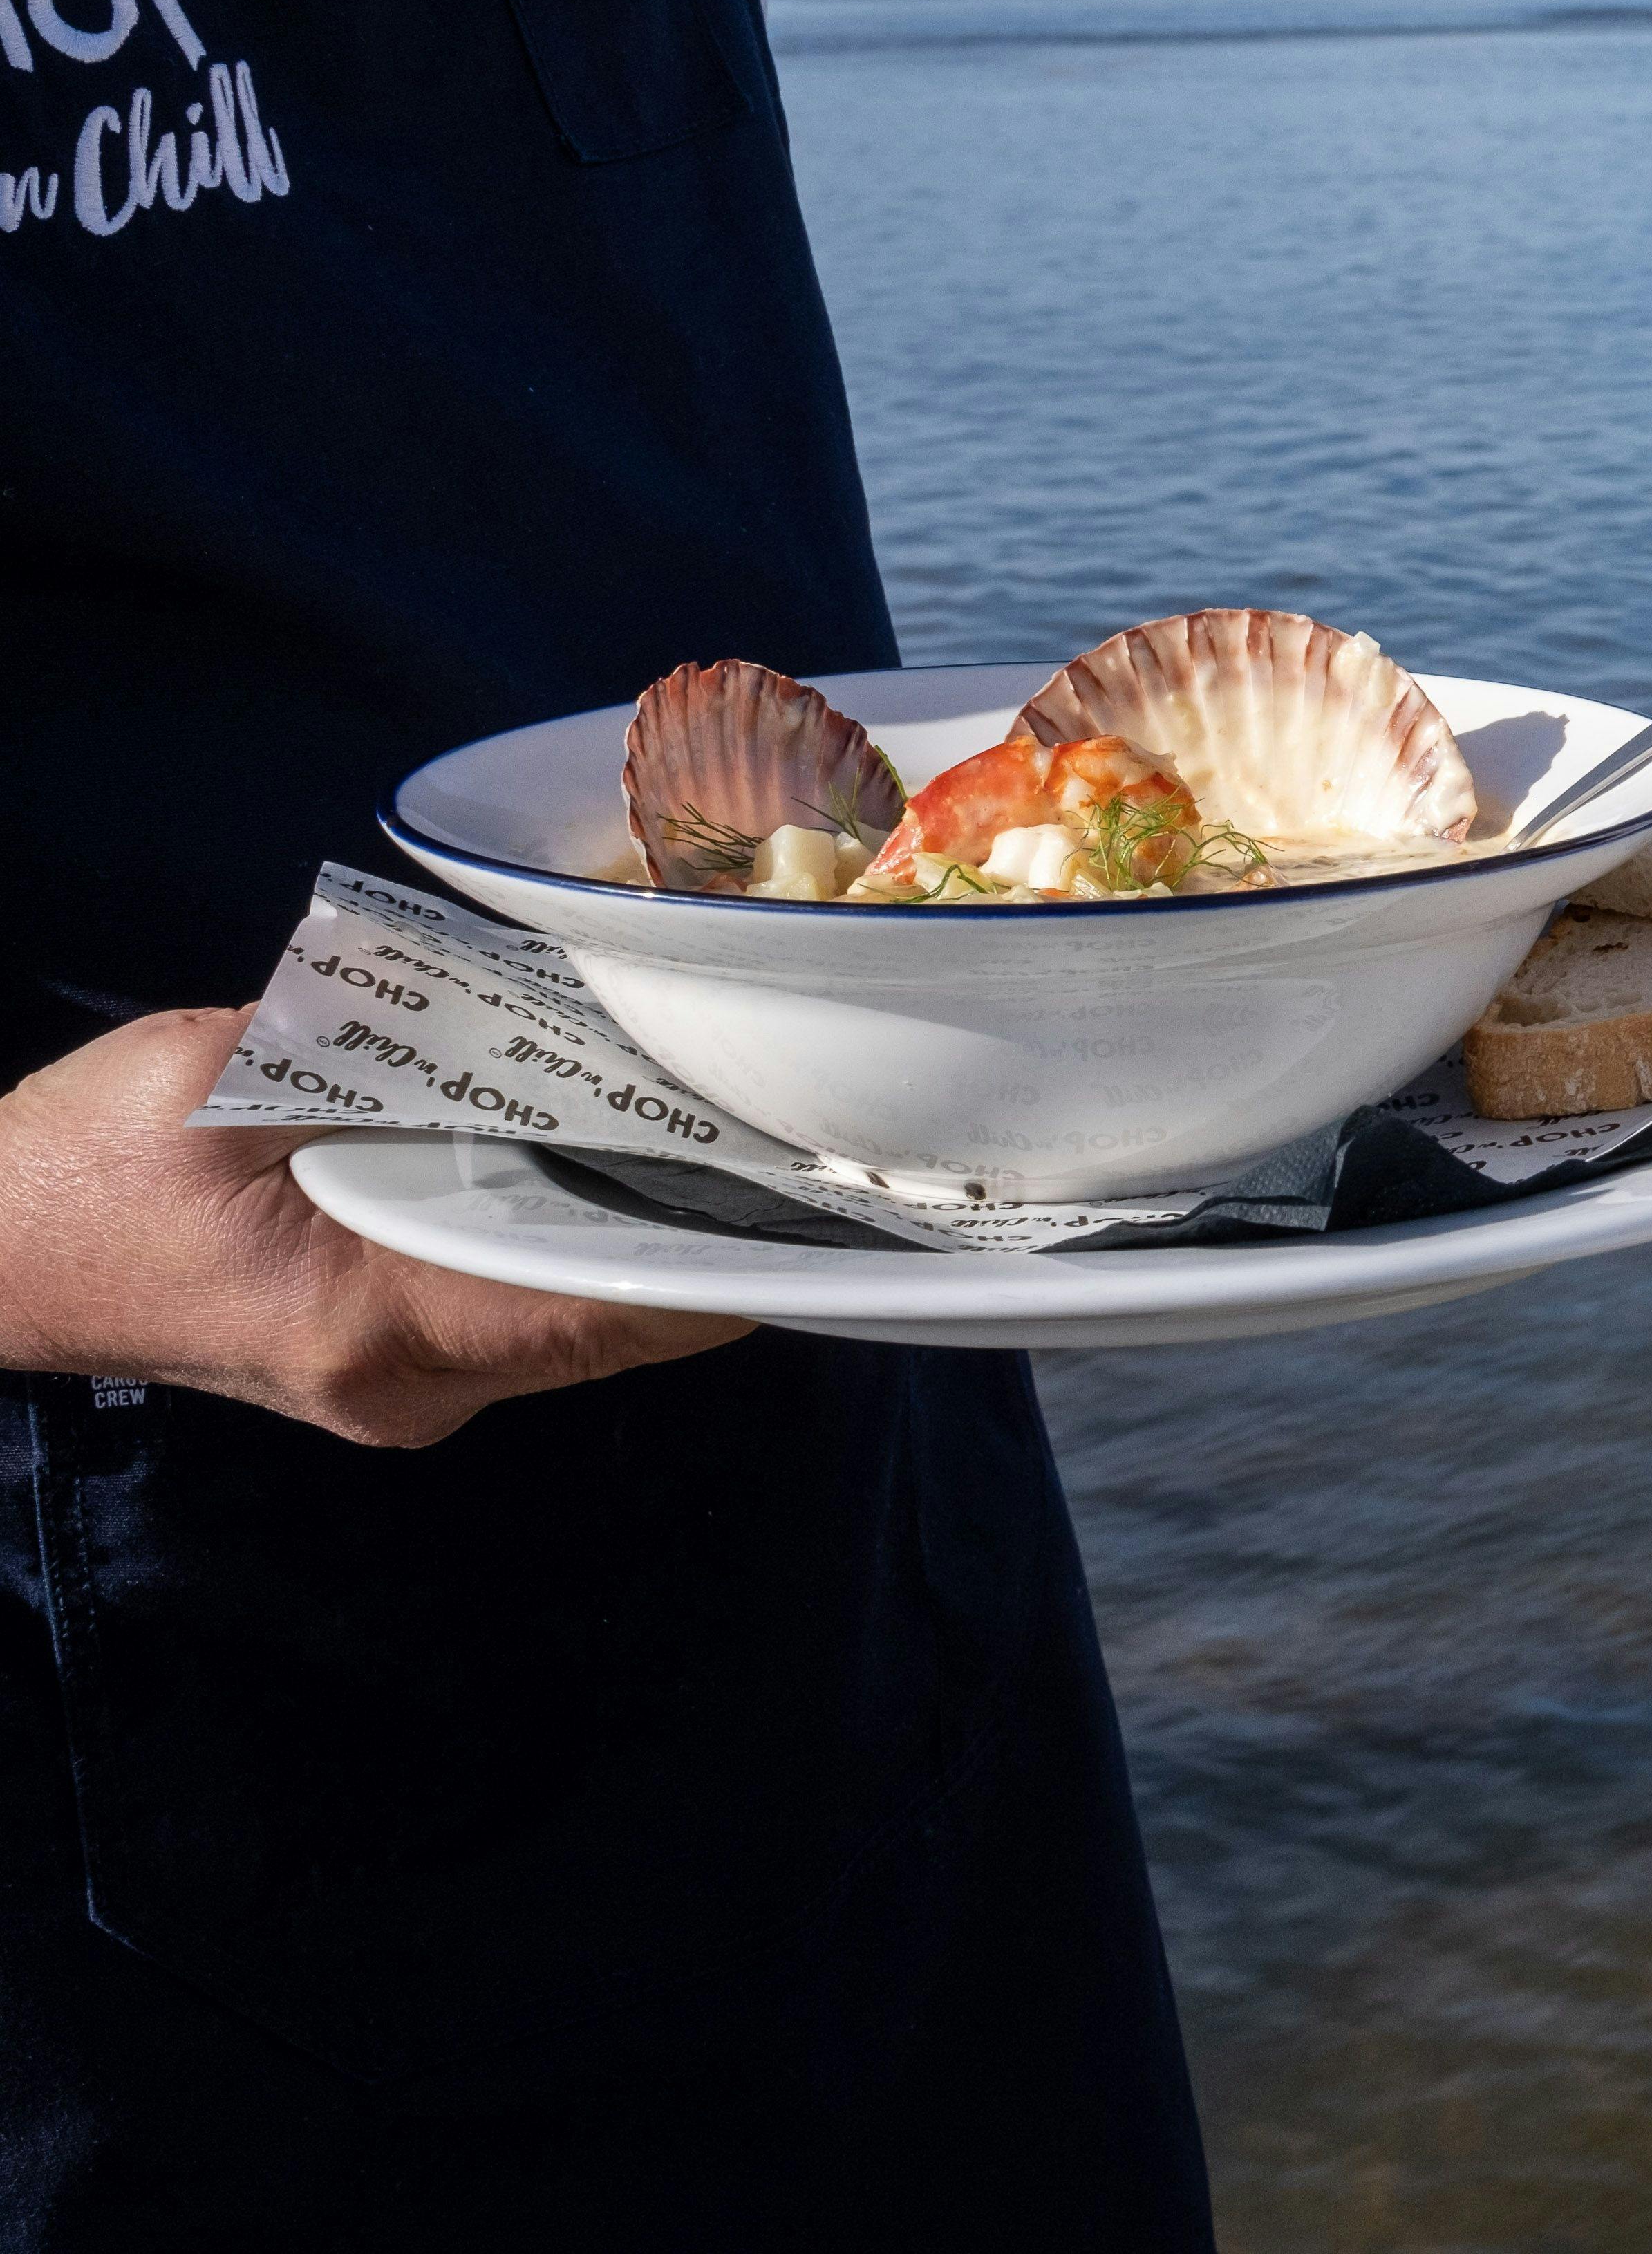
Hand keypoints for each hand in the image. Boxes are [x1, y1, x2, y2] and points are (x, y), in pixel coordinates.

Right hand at [0, 1008, 751, 1447]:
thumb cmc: (83, 1167)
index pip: (614, 1311)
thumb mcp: (226, 1075)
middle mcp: (410, 1384)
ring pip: (584, 1320)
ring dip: (648, 1237)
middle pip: (621, 1322)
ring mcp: (406, 1389)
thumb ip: (385, 1049)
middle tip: (794, 1146)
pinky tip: (618, 1166)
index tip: (816, 1200)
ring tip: (730, 1146)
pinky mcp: (394, 1364)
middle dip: (706, 1237)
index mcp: (376, 1321)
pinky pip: (528, 1307)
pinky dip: (579, 1242)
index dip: (731, 1261)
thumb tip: (534, 1014)